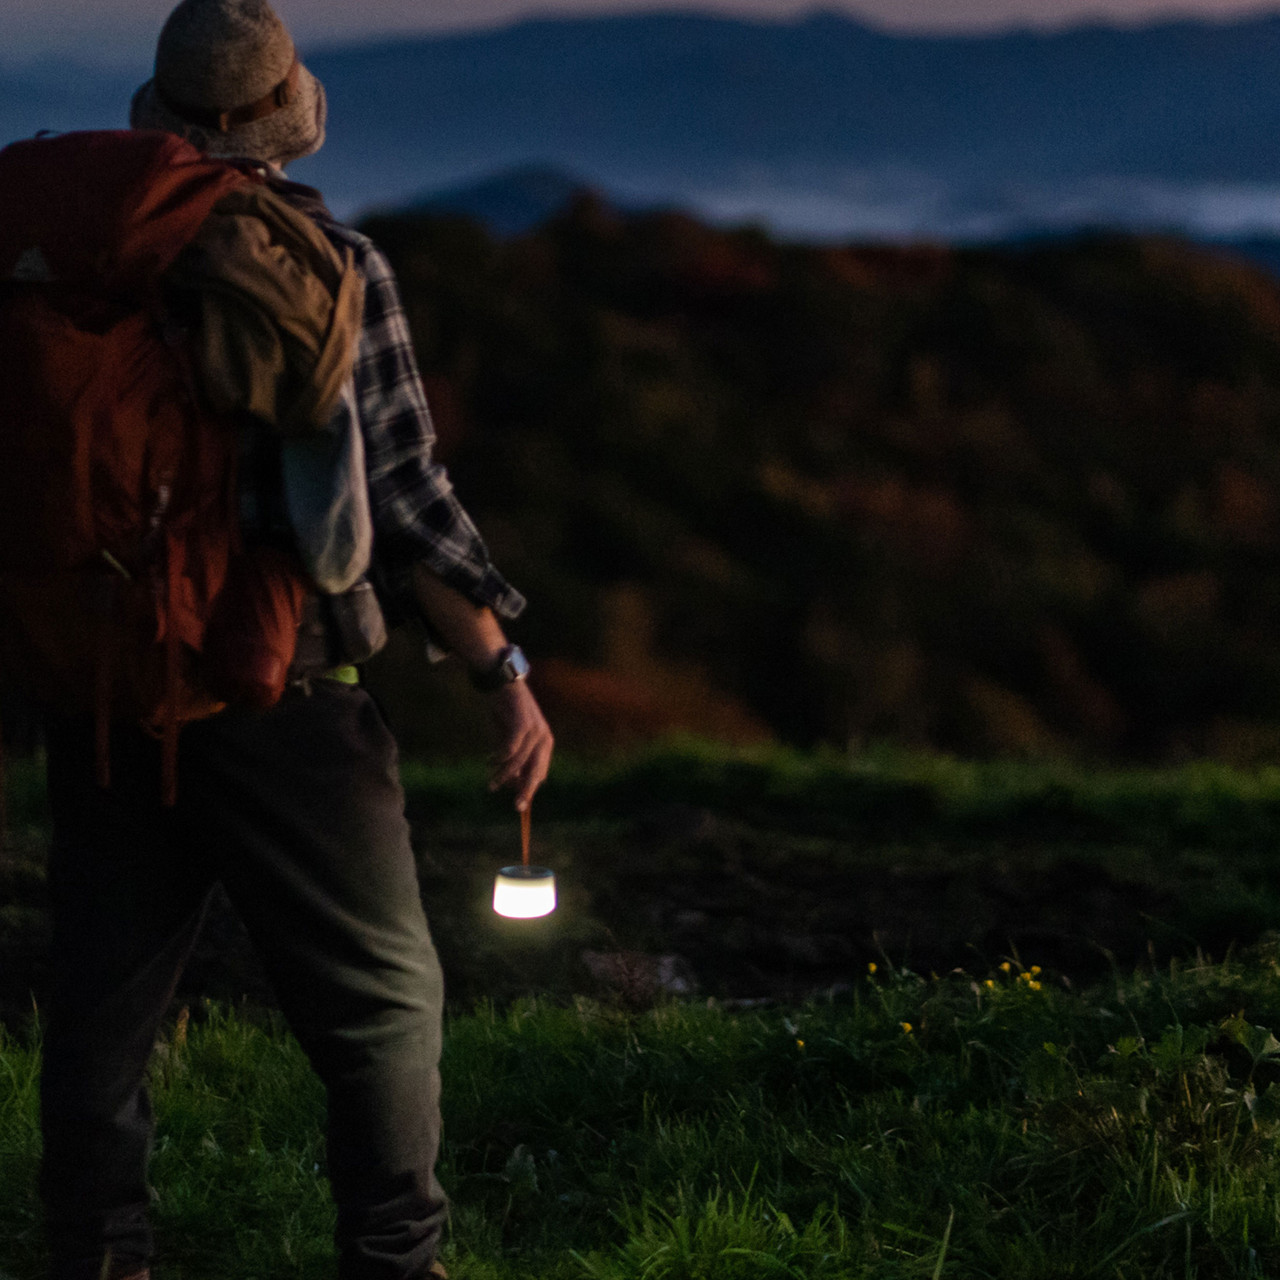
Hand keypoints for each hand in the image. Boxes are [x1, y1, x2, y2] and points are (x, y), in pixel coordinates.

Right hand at [486, 680, 553, 810]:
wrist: (502, 683)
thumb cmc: (506, 712)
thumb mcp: (510, 739)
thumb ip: (512, 758)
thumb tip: (510, 783)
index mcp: (545, 743)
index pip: (540, 773)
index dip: (529, 788)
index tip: (519, 802)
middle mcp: (544, 738)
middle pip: (536, 772)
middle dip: (526, 791)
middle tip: (517, 807)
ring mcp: (535, 731)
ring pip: (519, 763)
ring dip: (503, 775)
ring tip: (491, 783)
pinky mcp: (522, 724)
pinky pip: (509, 750)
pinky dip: (498, 758)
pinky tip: (489, 760)